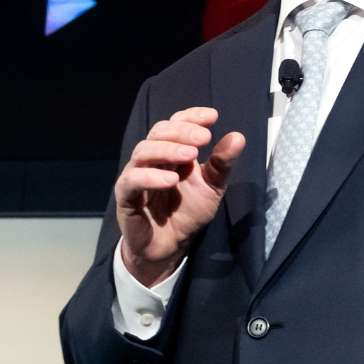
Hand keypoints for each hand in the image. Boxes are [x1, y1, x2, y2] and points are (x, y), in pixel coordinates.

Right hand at [114, 107, 245, 286]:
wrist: (170, 247)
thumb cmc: (188, 213)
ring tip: (191, 155)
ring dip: (168, 150)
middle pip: (159, 132)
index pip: (176, 123)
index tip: (212, 116)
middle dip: (182, 131)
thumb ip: (222, 164)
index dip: (191, 116)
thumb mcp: (212, 187)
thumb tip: (238, 136)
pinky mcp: (125, 196)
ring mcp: (136, 175)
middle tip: (204, 138)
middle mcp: (152, 158)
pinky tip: (171, 180)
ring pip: (143, 151)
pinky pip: (132, 180)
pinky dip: (150, 177)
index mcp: (171, 151)